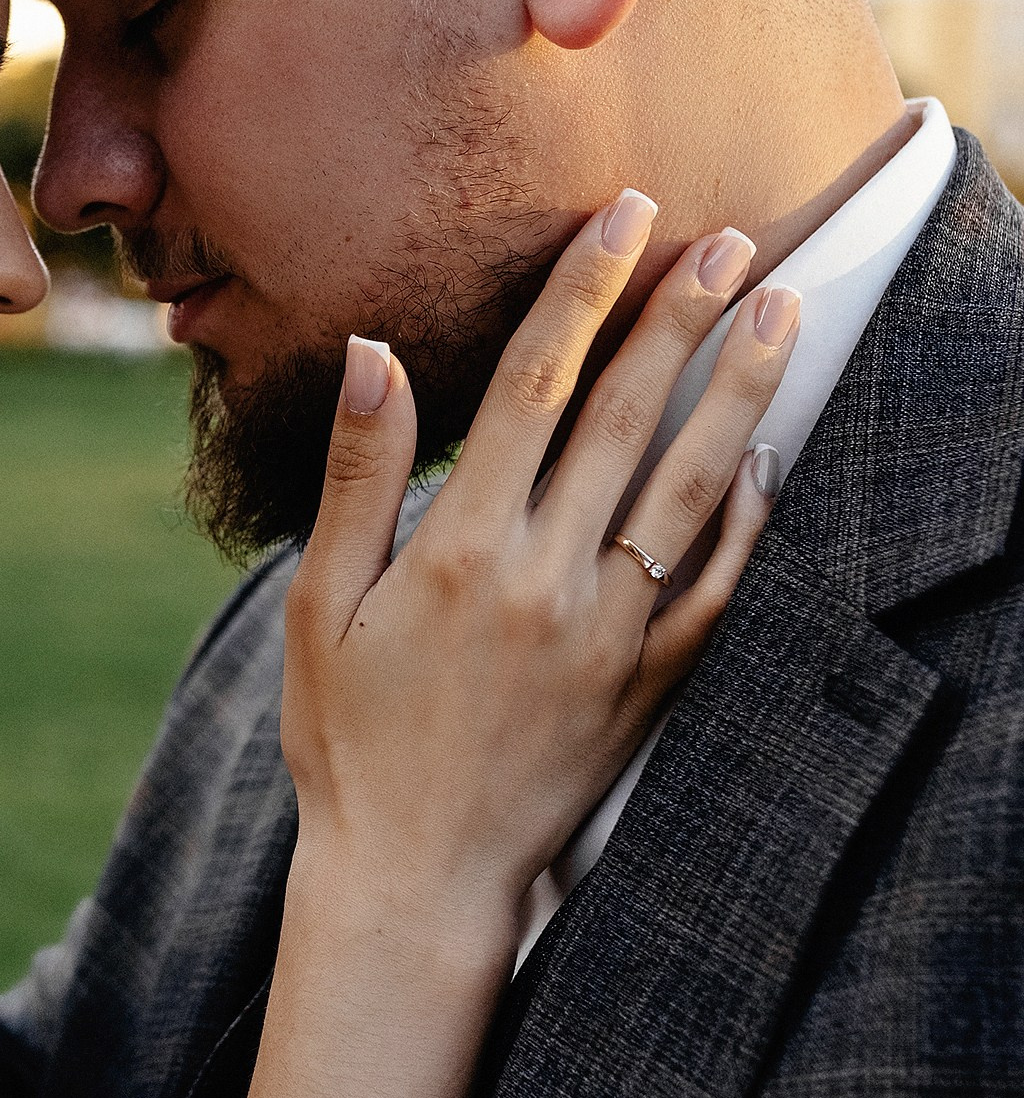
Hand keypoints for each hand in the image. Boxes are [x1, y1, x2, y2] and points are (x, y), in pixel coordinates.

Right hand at [280, 193, 796, 934]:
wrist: (416, 877)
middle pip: (626, 421)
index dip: (583, 294)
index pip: (534, 390)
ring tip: (778, 315)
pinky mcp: (648, 687)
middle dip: (679, 318)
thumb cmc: (350, 740)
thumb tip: (372, 353)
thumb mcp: (319, 608)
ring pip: (692, 491)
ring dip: (739, 395)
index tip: (623, 220)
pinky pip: (716, 590)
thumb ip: (359, 478)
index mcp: (461, 552)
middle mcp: (548, 583)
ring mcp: (610, 637)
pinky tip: (771, 461)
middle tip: (727, 238)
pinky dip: (750, 521)